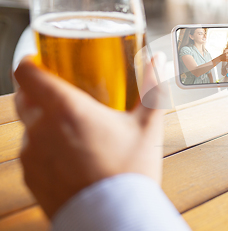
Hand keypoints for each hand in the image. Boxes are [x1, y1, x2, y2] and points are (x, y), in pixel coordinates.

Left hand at [14, 56, 164, 218]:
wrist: (114, 217)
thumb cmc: (131, 171)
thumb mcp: (148, 126)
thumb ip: (151, 88)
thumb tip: (157, 60)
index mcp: (67, 110)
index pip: (27, 73)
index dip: (29, 61)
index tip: (40, 59)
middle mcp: (41, 129)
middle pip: (23, 97)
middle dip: (37, 90)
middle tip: (62, 91)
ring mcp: (32, 155)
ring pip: (28, 126)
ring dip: (43, 121)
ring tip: (72, 129)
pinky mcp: (31, 176)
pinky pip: (32, 152)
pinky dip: (45, 147)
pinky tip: (70, 155)